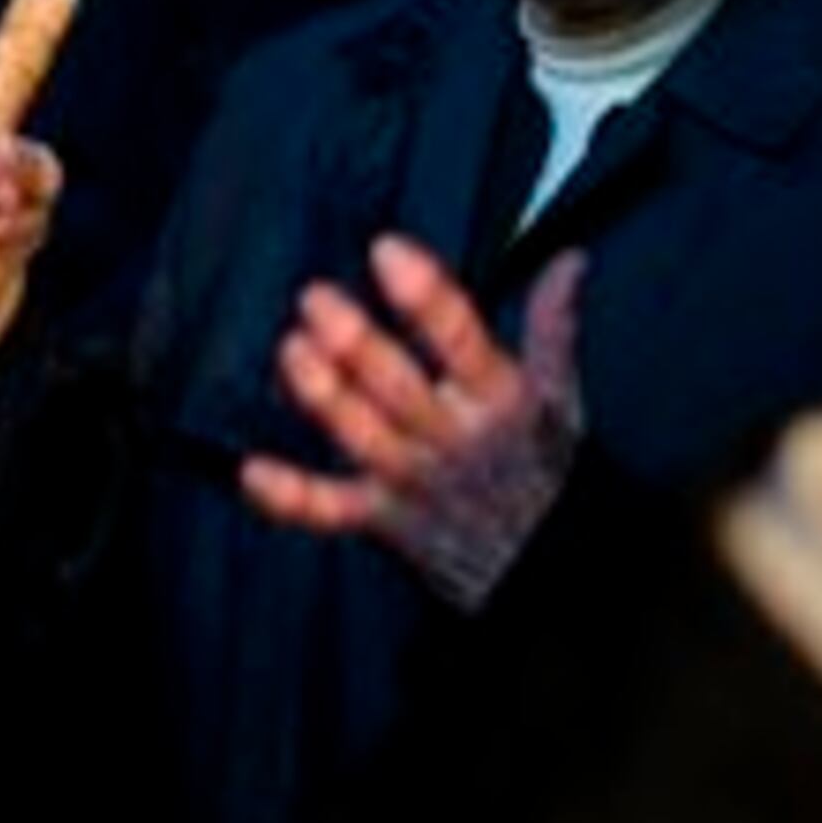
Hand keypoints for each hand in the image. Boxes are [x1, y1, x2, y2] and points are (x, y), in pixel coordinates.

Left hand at [242, 235, 586, 612]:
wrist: (553, 571)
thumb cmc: (546, 474)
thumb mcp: (561, 397)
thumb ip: (554, 325)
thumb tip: (568, 261)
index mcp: (499, 399)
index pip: (462, 340)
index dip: (424, 296)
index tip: (389, 251)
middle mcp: (453, 439)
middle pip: (398, 387)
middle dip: (354, 343)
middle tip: (316, 299)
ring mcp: (414, 482)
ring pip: (361, 436)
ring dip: (322, 396)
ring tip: (291, 351)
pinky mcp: (384, 520)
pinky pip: (331, 510)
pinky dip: (291, 497)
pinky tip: (252, 472)